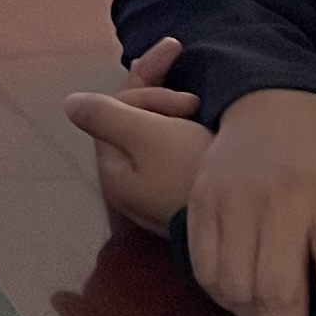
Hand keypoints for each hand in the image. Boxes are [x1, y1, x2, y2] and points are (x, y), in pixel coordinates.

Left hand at [64, 39, 209, 234]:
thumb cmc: (192, 173)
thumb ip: (104, 115)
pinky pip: (177, 148)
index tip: (187, 101)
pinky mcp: (186, 191)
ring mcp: (158, 188)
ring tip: (201, 102)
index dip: (147, 93)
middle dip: (160, 97)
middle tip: (195, 99)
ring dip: (175, 109)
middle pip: (132, 121)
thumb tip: (69, 104)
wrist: (246, 222)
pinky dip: (186, 127)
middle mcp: (131, 181)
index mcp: (114, 170)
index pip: (114, 113)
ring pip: (156, 132)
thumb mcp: (146, 137)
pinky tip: (203, 114)